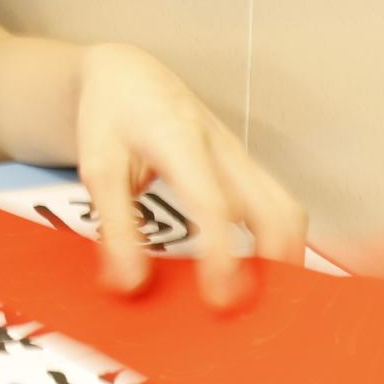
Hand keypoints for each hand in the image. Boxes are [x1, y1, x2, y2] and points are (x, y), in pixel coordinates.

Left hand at [75, 43, 306, 307]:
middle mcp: (223, 149)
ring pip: (285, 206)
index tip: (221, 298)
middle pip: (274, 207)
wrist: (129, 75)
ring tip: (265, 299)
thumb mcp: (98, 168)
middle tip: (256, 309)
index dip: (221, 254)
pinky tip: (264, 272)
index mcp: (181, 143)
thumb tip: (127, 285)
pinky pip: (277, 204)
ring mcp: (240, 156)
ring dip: (285, 254)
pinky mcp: (245, 166)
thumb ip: (116, 226)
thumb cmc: (110, 117)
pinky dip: (280, 240)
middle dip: (277, 261)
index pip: (213, 204)